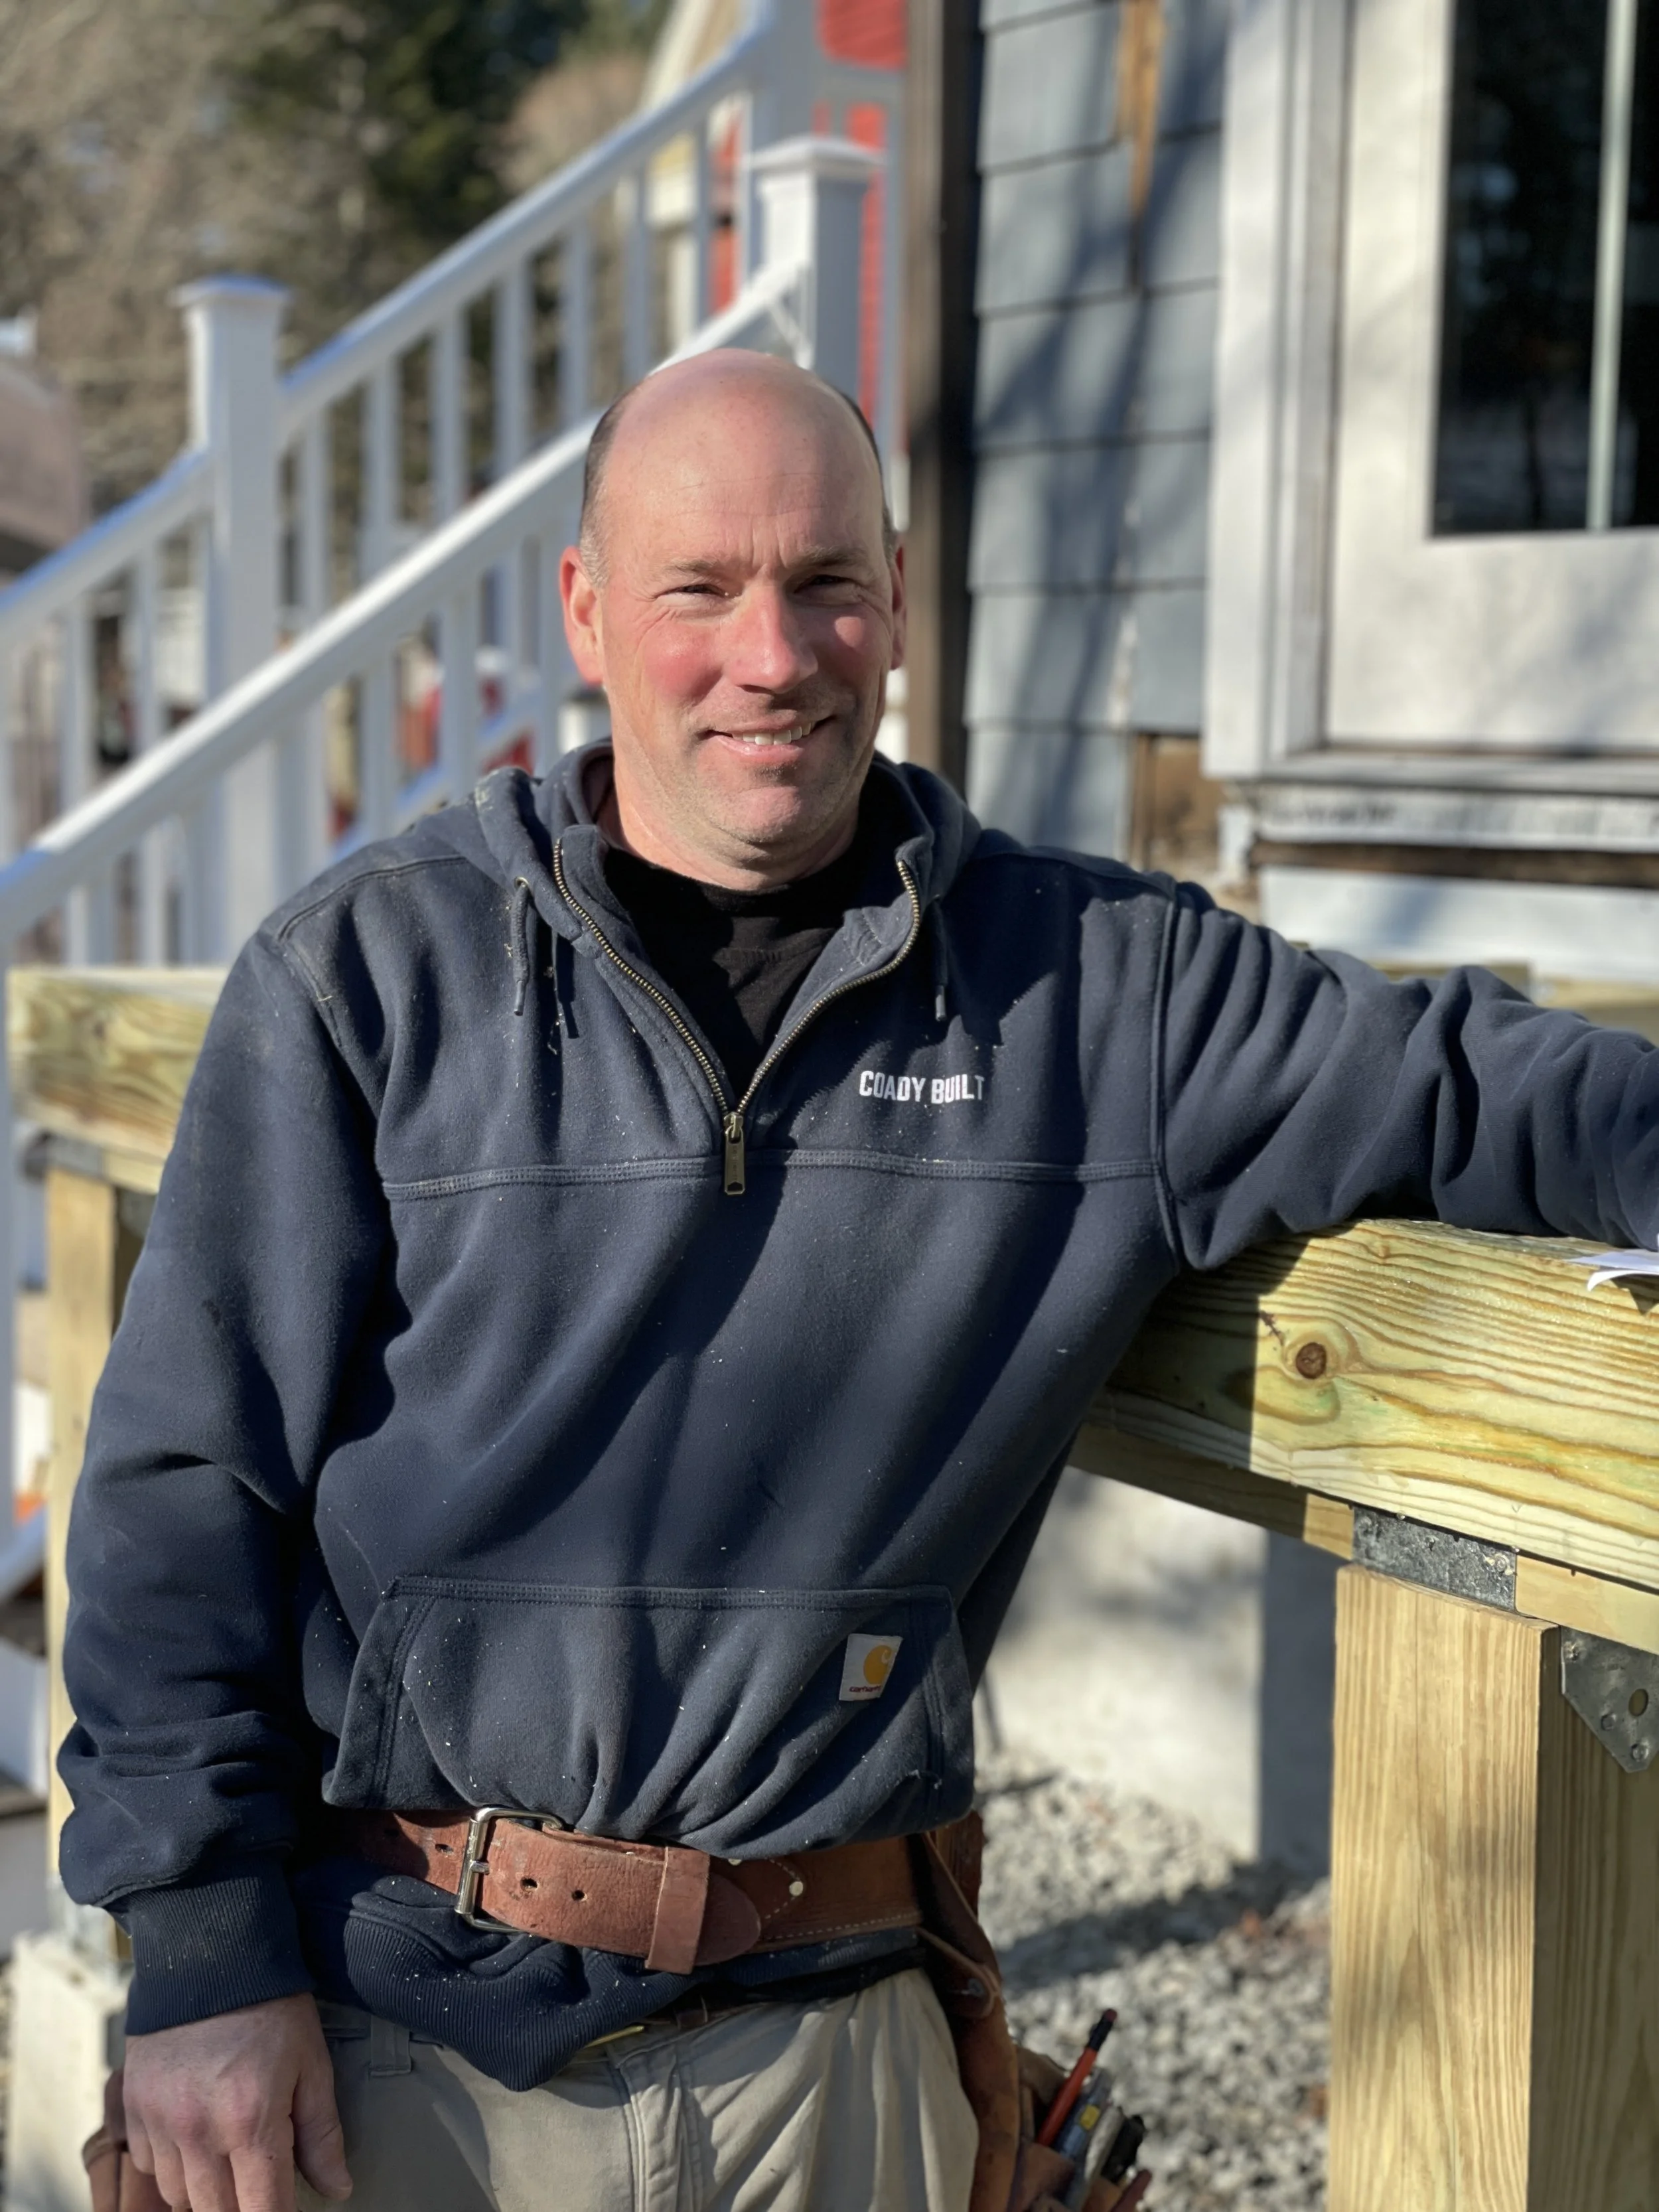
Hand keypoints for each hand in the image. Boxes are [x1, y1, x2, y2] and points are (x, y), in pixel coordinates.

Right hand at [124, 1993, 351, 2211]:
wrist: (210, 1951)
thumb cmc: (271, 2006)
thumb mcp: (312, 2063)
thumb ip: (322, 2133)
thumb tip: (338, 2189)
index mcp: (250, 2122)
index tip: (284, 2210)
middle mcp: (198, 2132)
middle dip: (242, 2206)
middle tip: (260, 2181)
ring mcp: (159, 2122)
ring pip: (179, 2197)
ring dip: (206, 2190)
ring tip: (229, 2156)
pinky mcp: (132, 2107)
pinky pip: (149, 2165)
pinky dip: (171, 2164)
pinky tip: (194, 2134)